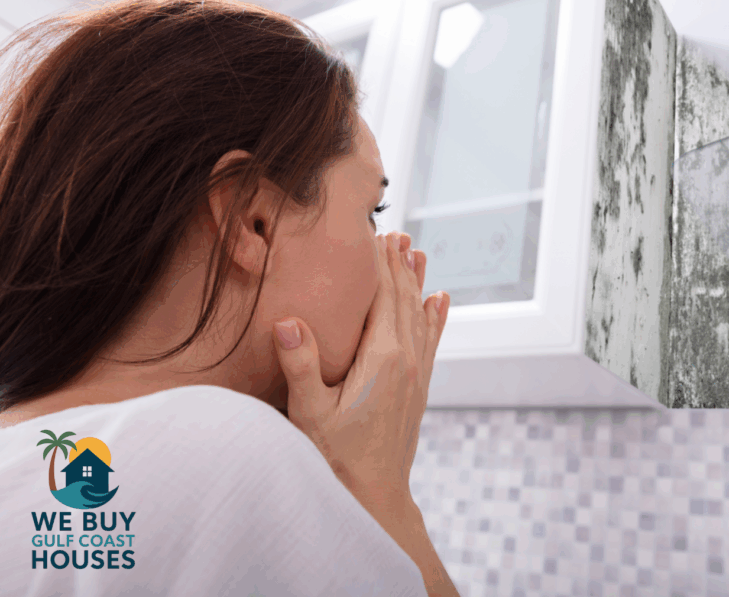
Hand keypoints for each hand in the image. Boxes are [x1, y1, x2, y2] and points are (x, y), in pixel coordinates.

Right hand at [272, 231, 448, 516]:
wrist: (375, 497)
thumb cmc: (336, 458)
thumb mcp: (310, 413)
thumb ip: (301, 365)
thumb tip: (287, 319)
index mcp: (383, 358)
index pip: (383, 298)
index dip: (380, 265)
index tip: (377, 233)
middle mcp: (407, 360)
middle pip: (405, 300)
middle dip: (400, 265)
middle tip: (397, 233)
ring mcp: (417, 374)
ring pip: (420, 316)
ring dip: (418, 283)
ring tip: (419, 252)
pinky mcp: (418, 388)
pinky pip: (430, 340)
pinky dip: (435, 316)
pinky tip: (440, 301)